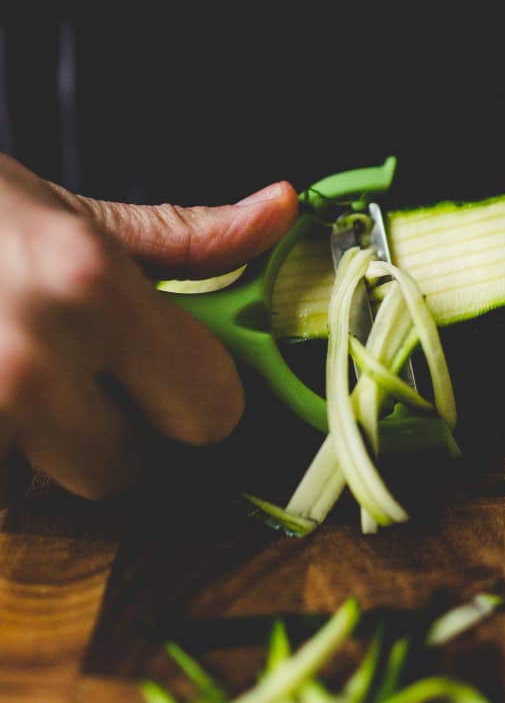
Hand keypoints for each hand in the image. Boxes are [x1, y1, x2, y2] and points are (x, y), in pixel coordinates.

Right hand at [0, 153, 297, 502]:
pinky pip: (0, 484)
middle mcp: (24, 362)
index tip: (166, 377)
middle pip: (122, 472)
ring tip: (5, 371)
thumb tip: (280, 212)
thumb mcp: (73, 216)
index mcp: (90, 290)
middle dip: (106, 435)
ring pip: (44, 490)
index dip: (197, 399)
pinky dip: (1, 450)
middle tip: (64, 373)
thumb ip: (188, 237)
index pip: (211, 409)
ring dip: (35, 449)